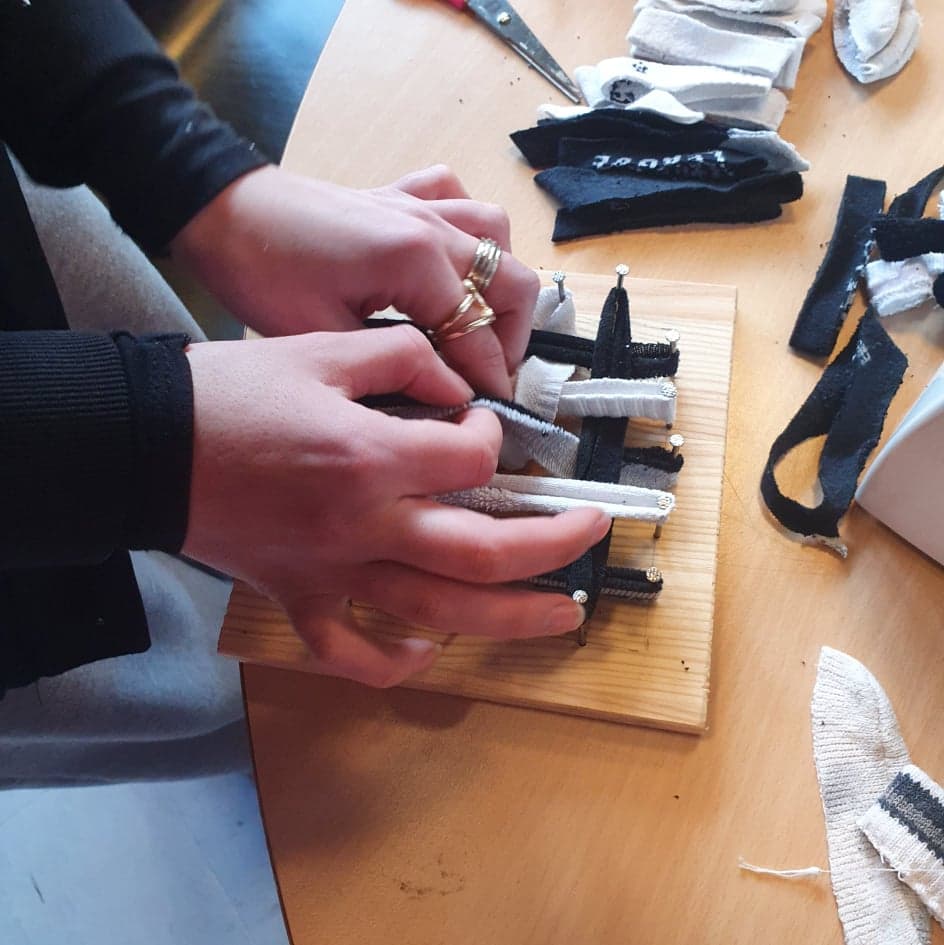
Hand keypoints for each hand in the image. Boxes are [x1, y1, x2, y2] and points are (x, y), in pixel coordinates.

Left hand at [170, 164, 538, 397]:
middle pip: (513, 282)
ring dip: (502, 284)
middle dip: (511, 339)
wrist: (221, 213)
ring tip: (483, 324)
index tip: (489, 414)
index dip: (488, 380)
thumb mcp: (323, 335)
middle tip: (489, 378)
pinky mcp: (400, 195)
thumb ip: (391, 362)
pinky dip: (469, 229)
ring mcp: (419, 204)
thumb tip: (436, 393)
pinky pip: (458, 197)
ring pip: (498, 235)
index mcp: (414, 261)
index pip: (478, 332)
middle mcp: (431, 226)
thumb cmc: (262, 273)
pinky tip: (454, 257)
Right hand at [182, 326, 609, 687]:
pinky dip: (392, 663)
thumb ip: (402, 359)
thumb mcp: (320, 349)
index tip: (481, 424)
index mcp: (371, 458)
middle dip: (553, 544)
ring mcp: (332, 573)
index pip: (471, 455)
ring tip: (564, 615)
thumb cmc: (230, 392)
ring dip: (511, 619)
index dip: (492, 434)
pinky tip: (426, 654)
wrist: (145, 444)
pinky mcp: (297, 598)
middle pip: (484, 552)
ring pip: (439, 612)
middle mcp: (364, 525)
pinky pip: (350, 651)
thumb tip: (455, 385)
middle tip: (593, 532)